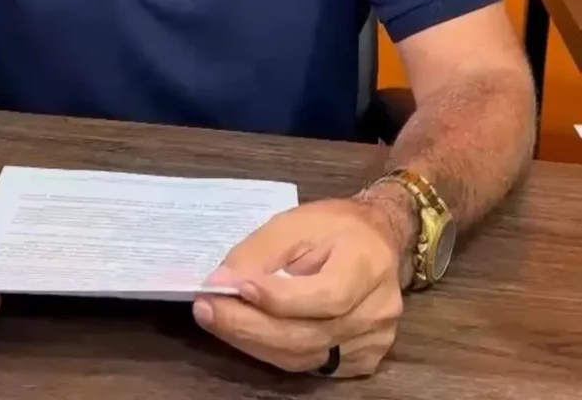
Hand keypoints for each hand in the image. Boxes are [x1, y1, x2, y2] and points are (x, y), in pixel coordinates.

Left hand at [192, 196, 410, 377]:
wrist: (377, 238)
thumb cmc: (333, 225)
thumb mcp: (295, 221)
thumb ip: (259, 252)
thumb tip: (220, 284)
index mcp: (366, 264)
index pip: (326, 295)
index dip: (279, 298)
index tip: (236, 287)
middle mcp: (377, 310)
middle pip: (309, 335)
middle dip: (250, 326)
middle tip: (206, 310)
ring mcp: (373, 340)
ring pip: (305, 355)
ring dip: (254, 341)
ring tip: (218, 320)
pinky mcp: (363, 358)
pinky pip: (311, 363)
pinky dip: (274, 351)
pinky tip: (249, 332)